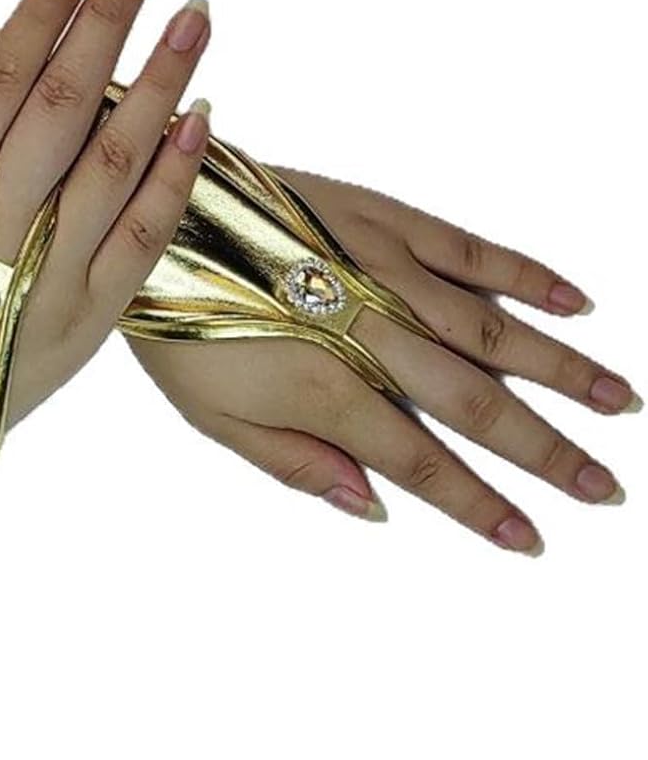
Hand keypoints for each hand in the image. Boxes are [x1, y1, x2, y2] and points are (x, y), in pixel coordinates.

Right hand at [0, 0, 210, 427]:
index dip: (36, 23)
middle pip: (62, 114)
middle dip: (106, 27)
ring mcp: (51, 284)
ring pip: (114, 168)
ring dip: (159, 86)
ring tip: (193, 15)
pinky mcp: (90, 323)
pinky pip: (143, 241)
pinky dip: (175, 179)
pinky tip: (202, 117)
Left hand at [130, 168, 636, 553]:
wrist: (157, 222)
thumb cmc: (178, 326)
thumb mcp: (215, 418)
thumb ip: (297, 464)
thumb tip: (375, 507)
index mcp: (327, 392)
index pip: (423, 464)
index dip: (480, 505)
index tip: (532, 538)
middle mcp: (372, 335)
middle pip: (478, 405)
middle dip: (546, 452)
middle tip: (605, 488)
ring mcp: (386, 273)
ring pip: (495, 330)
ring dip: (564, 372)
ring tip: (619, 405)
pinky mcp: (387, 221)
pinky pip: (473, 250)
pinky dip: (528, 278)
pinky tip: (577, 305)